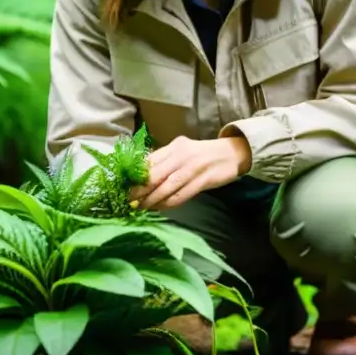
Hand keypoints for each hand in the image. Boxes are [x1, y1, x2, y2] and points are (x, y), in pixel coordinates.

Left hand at [128, 136, 251, 210]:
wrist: (232, 153)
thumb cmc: (202, 155)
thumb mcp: (183, 152)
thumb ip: (166, 162)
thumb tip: (142, 178)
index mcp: (174, 146)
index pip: (149, 161)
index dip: (135, 176)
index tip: (124, 188)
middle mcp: (181, 155)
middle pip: (155, 175)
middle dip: (139, 190)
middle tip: (128, 201)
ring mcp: (193, 168)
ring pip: (167, 187)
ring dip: (152, 200)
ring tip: (142, 208)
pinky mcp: (204, 180)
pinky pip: (182, 195)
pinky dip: (169, 203)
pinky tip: (161, 207)